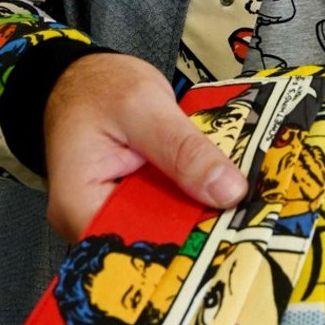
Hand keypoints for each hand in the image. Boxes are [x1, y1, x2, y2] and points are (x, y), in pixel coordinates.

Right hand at [43, 53, 246, 242]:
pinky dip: (192, 199)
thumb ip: (184, 149)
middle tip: (246, 220)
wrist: (85, 76)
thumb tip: (228, 191)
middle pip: (153, 243)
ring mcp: (112, 216)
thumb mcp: (144, 106)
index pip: (135, 247)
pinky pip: (167, 210)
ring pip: (166, 228)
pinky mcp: (132, 205)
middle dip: (199, 231)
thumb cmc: (99, 87)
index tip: (229, 237)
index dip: (184, 246)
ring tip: (240, 205)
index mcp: (78, 206)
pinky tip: (219, 191)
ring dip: (199, 214)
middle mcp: (91, 222)